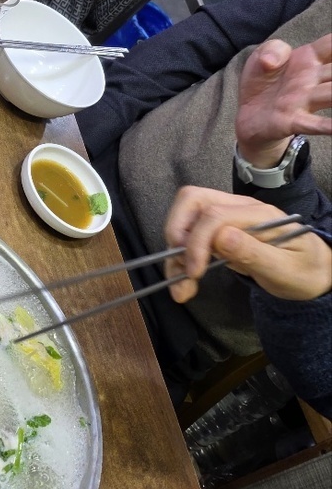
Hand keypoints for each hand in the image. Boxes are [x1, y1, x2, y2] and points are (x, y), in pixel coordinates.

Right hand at [164, 188, 330, 301]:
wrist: (313, 272)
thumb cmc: (303, 270)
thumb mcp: (285, 269)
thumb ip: (254, 252)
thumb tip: (221, 238)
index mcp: (259, 214)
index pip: (214, 214)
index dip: (197, 242)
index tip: (194, 273)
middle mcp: (239, 208)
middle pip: (193, 200)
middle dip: (177, 233)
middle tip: (182, 268)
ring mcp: (227, 217)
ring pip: (185, 217)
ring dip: (175, 252)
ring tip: (180, 288)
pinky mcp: (219, 232)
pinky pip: (190, 235)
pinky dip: (181, 259)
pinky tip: (184, 283)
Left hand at [236, 34, 331, 168]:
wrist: (249, 116)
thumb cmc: (263, 84)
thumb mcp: (261, 58)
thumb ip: (271, 50)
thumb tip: (274, 60)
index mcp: (308, 58)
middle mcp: (312, 78)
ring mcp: (305, 100)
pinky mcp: (294, 120)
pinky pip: (316, 125)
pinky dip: (331, 127)